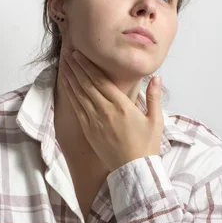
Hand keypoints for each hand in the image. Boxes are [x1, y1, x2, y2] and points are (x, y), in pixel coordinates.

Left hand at [59, 49, 163, 172]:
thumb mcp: (156, 120)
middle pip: (87, 85)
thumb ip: (154, 97)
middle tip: (69, 53)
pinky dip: (70, 95)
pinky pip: (77, 109)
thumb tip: (156, 77)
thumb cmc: (146, 146)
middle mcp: (106, 111)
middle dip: (77, 68)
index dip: (89, 67)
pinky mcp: (89, 131)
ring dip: (71, 78)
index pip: (101, 81)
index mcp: (122, 107)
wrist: (133, 169)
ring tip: (65, 65)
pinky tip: (66, 86)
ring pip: (79, 95)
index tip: (80, 55)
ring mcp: (95, 122)